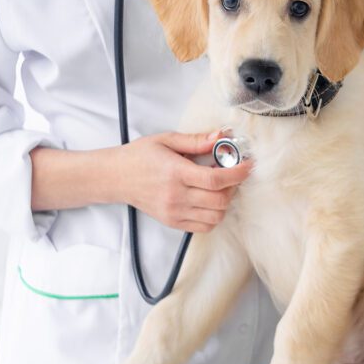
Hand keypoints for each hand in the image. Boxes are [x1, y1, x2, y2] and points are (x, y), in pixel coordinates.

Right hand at [110, 131, 251, 231]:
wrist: (115, 178)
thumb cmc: (140, 156)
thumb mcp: (166, 140)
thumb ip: (196, 140)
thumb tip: (221, 136)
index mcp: (176, 173)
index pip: (216, 179)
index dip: (237, 174)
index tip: (248, 166)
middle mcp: (176, 196)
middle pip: (219, 200)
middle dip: (233, 187)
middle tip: (232, 174)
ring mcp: (174, 212)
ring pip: (215, 216)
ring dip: (225, 202)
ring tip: (219, 187)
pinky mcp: (173, 222)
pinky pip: (204, 227)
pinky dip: (214, 216)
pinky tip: (209, 201)